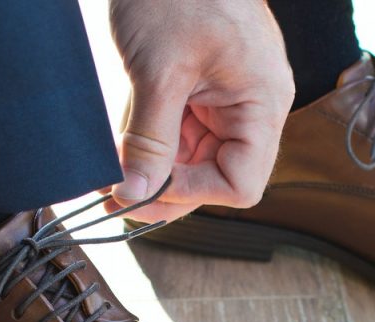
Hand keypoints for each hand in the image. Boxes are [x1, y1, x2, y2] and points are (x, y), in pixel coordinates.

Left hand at [108, 0, 293, 221]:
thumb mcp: (159, 72)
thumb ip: (149, 140)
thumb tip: (135, 193)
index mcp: (262, 102)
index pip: (241, 183)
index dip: (193, 195)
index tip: (145, 192)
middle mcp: (251, 106)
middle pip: (215, 175)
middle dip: (167, 186)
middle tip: (117, 194)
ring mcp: (227, 98)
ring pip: (193, 158)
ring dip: (154, 168)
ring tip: (113, 170)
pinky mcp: (202, 89)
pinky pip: (180, 132)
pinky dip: (151, 143)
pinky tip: (122, 145)